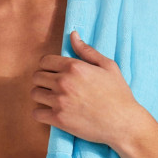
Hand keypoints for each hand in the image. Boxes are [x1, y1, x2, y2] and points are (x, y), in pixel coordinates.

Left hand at [30, 30, 140, 146]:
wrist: (123, 123)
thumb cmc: (118, 94)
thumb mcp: (108, 66)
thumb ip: (87, 51)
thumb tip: (73, 35)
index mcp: (74, 67)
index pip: (44, 61)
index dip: (47, 66)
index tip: (53, 73)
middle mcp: (63, 82)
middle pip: (37, 77)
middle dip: (43, 80)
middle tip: (53, 87)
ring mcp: (60, 101)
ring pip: (35, 94)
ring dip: (41, 96)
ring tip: (52, 99)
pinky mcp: (58, 119)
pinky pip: (36, 113)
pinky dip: (41, 113)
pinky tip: (50, 113)